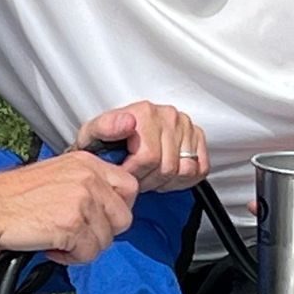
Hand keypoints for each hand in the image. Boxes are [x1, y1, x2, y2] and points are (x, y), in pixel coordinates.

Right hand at [0, 152, 137, 264]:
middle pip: (123, 218)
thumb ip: (86, 184)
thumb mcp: (57, 174)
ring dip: (84, 248)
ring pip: (106, 240)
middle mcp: (88, 178)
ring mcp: (82, 200)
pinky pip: (89, 254)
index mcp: (87, 163)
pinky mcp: (72, 224)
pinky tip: (52, 247)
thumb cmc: (14, 196)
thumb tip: (107, 208)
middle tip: (78, 235)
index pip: (129, 187)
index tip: (100, 219)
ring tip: (59, 241)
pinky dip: (71, 258)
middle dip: (103, 233)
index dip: (117, 209)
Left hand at [72, 100, 207, 191]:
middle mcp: (168, 115)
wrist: (119, 137)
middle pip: (167, 166)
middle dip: (149, 180)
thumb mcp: (93, 134)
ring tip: (151, 176)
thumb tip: (126, 122)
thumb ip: (105, 127)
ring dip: (167, 181)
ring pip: (185, 170)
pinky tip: (168, 175)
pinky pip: (200, 168)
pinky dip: (185, 178)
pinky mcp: (197, 136)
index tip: (126, 175)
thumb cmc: (107, 140)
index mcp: (144, 112)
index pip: (148, 157)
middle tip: (138, 179)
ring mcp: (185, 125)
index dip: (136, 174)